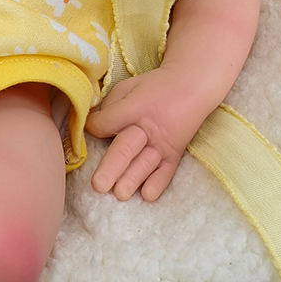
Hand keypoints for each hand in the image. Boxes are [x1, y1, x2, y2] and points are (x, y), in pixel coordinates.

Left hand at [85, 66, 211, 201]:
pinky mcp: (175, 154)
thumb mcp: (128, 86)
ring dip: (131, 180)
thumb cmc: (154, 87)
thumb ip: (109, 105)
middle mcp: (148, 128)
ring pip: (145, 165)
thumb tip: (91, 123)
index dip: (93, 127)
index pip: (107, 123)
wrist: (191, 88)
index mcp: (134, 107)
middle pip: (126, 149)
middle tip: (98, 185)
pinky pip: (166, 173)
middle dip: (111, 168)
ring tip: (119, 194)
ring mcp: (163, 144)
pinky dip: (158, 184)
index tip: (89, 129)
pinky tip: (147, 195)